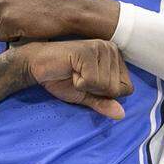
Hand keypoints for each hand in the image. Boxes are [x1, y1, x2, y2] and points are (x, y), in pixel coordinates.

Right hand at [17, 39, 132, 119]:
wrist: (36, 66)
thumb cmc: (61, 78)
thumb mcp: (86, 94)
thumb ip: (103, 103)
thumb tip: (121, 115)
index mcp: (116, 57)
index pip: (127, 89)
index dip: (105, 94)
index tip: (87, 82)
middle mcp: (111, 49)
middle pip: (116, 89)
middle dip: (94, 90)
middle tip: (78, 77)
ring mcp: (100, 48)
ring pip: (105, 85)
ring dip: (85, 86)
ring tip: (74, 73)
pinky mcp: (87, 51)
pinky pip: (92, 80)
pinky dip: (78, 82)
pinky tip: (70, 70)